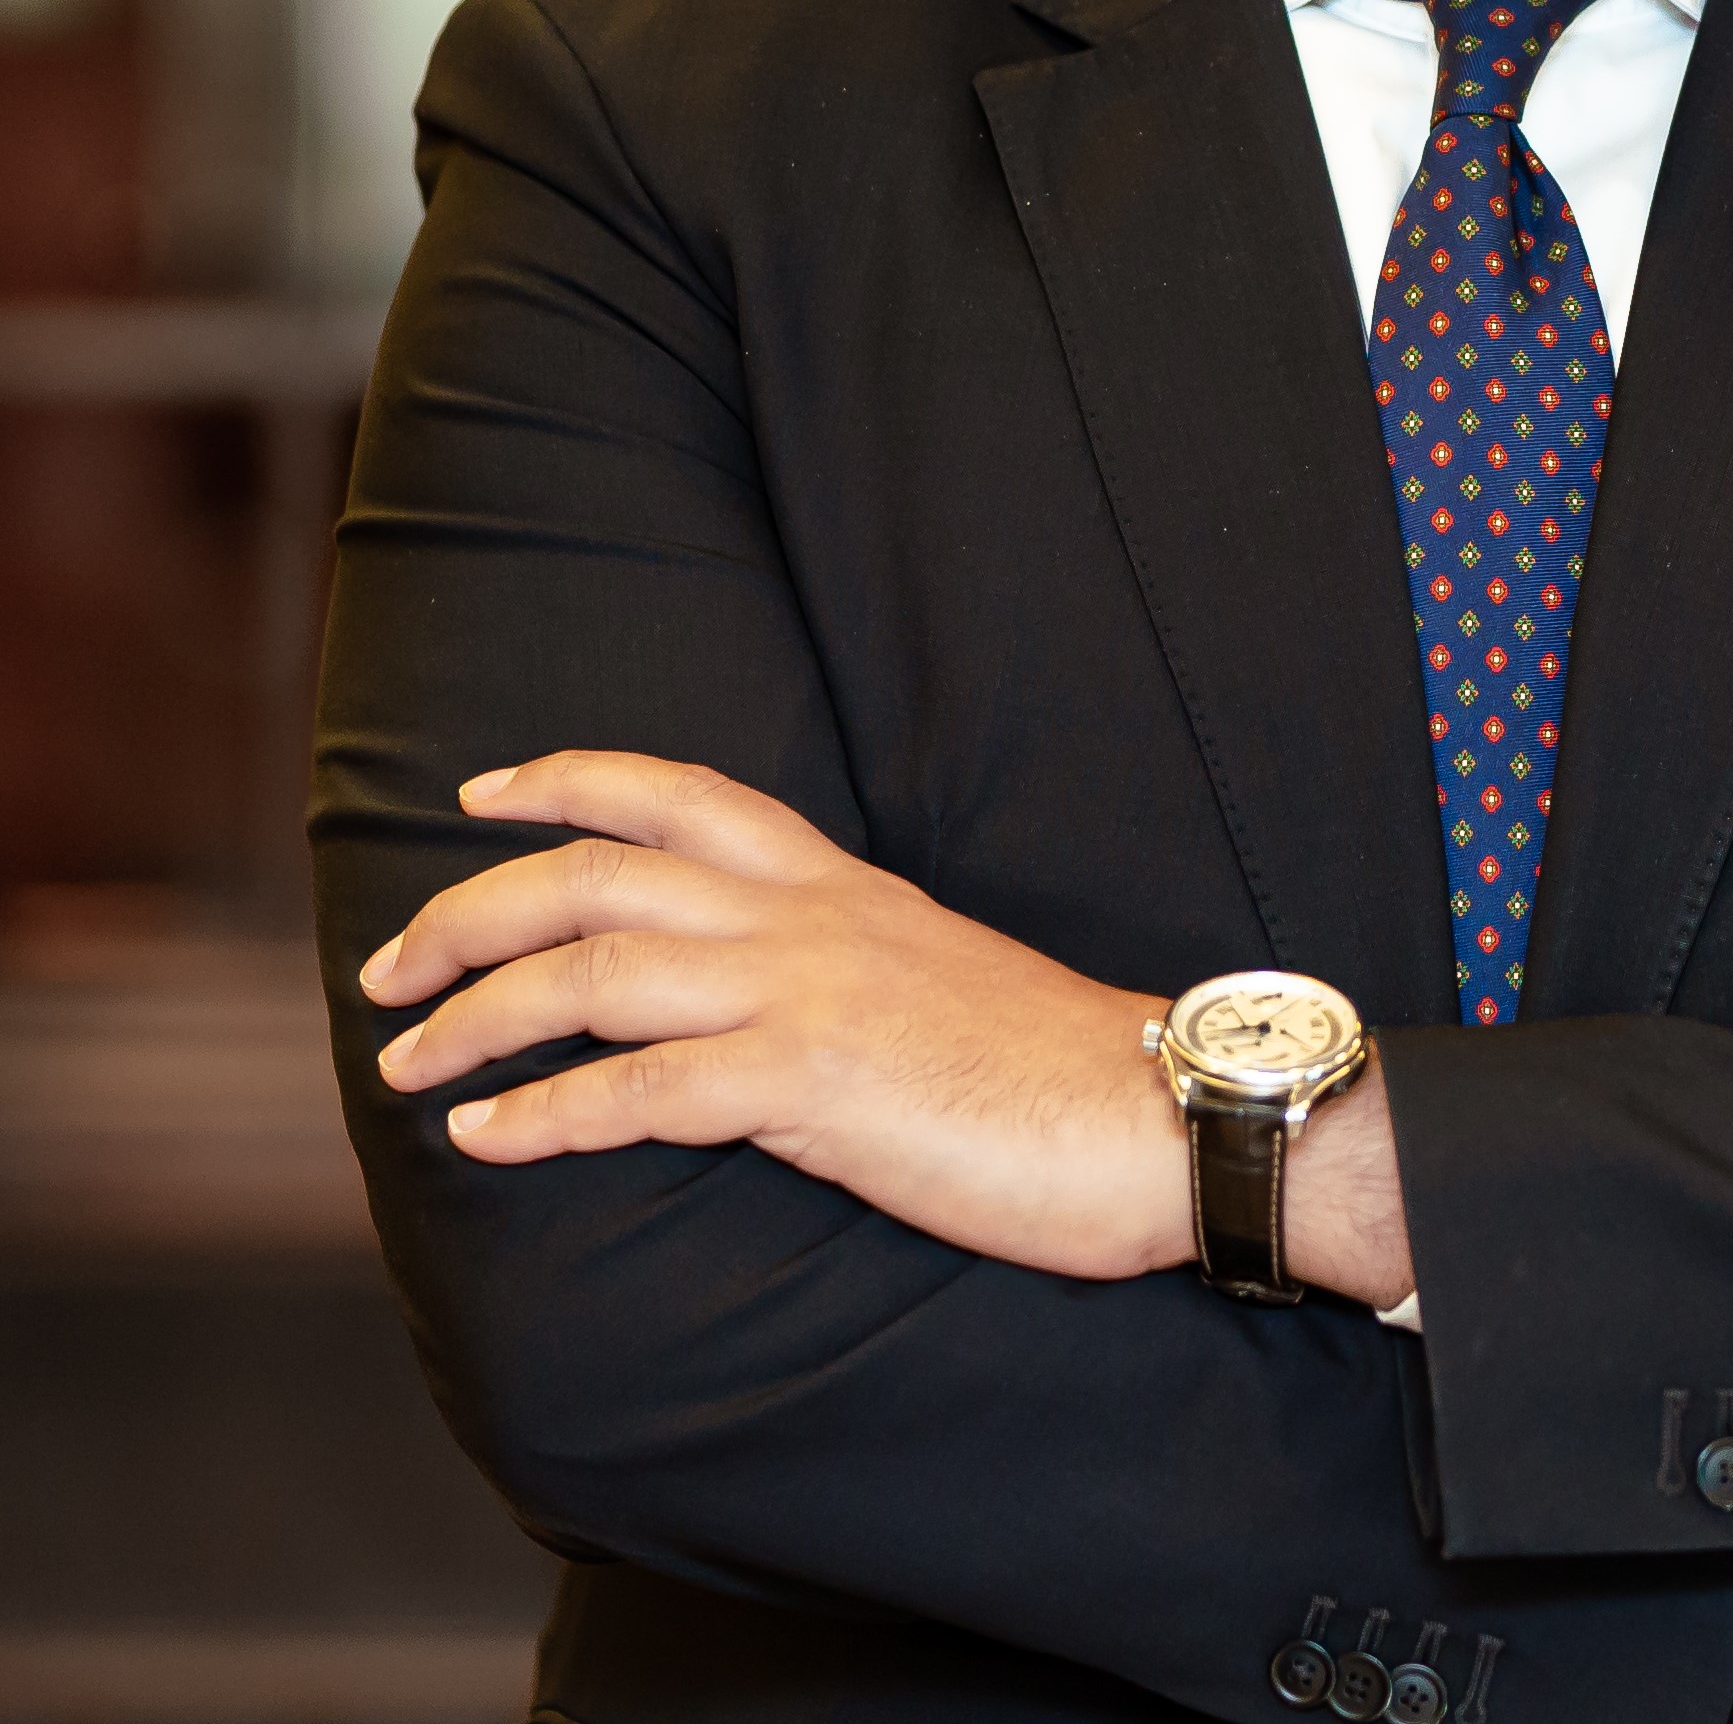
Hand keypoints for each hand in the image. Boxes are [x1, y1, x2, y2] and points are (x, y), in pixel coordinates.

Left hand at [361, 752, 1196, 1280]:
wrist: (1154, 1113)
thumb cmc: (1054, 1070)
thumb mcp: (937, 979)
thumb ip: (848, 969)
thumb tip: (781, 1005)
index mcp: (842, 886)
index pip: (683, 796)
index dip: (567, 782)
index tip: (480, 795)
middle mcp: (810, 918)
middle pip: (600, 872)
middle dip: (472, 911)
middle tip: (389, 971)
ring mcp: (809, 992)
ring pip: (596, 968)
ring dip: (477, 1017)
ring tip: (405, 1067)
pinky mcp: (816, 1083)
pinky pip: (643, 1090)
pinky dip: (547, 1114)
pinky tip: (489, 1141)